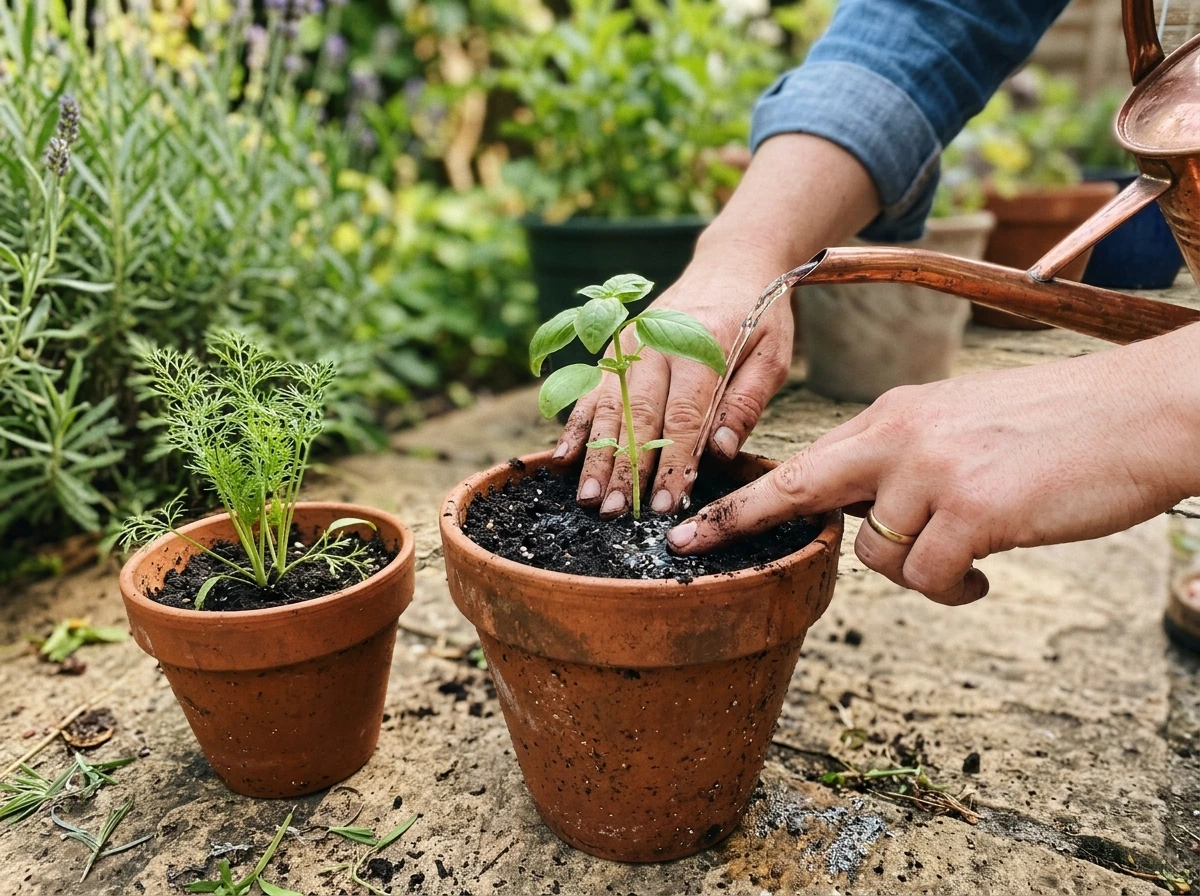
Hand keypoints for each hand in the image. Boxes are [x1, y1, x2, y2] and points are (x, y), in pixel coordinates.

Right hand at [549, 133, 883, 516]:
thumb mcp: (771, 357)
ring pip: (608, 408)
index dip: (673, 464)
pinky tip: (563, 458)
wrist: (731, 264)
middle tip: (614, 512)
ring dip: (596, 457)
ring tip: (588, 499)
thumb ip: (745, 404)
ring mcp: (629, 343)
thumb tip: (719, 453)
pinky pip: (591, 391)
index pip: (684, 417)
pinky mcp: (614, 347)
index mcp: (701, 344)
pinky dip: (576, 426)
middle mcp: (657, 342)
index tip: (666, 504)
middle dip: (626, 469)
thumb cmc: (758, 317)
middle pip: (638, 417)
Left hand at [667, 324, 1199, 604]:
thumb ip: (904, 461)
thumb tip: (862, 514)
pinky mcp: (974, 508)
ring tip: (967, 563)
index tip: (695, 524)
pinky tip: (986, 577)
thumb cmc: (1059, 427)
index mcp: (895, 412)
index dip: (751, 497)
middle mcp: (902, 434)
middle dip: (739, 521)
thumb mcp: (962, 426)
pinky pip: (931, 577)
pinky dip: (954, 590)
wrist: (1142, 413)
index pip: (807, 459)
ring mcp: (934, 469)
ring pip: (879, 552)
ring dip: (917, 571)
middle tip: (692, 548)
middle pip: (800, 487)